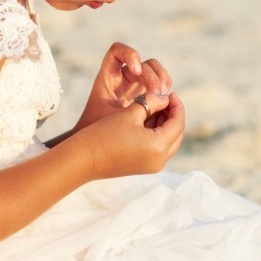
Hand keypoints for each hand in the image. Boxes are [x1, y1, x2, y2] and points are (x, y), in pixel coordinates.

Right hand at [71, 91, 185, 179]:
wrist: (82, 159)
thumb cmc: (104, 134)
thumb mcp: (130, 113)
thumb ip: (152, 102)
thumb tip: (166, 97)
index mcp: (158, 147)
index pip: (178, 123)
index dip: (177, 106)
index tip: (171, 93)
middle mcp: (160, 161)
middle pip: (177, 134)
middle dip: (173, 115)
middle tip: (165, 99)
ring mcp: (152, 166)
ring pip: (169, 141)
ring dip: (166, 124)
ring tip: (157, 107)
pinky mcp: (144, 167)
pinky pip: (159, 148)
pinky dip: (158, 134)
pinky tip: (149, 119)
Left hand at [75, 42, 172, 130]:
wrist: (95, 154)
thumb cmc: (100, 136)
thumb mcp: (118, 119)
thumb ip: (140, 107)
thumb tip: (164, 97)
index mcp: (108, 79)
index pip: (118, 51)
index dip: (130, 55)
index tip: (135, 72)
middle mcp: (123, 80)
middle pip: (145, 63)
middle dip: (154, 75)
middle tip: (157, 93)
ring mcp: (136, 89)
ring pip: (156, 73)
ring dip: (163, 81)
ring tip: (164, 97)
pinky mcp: (146, 100)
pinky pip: (160, 89)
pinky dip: (165, 93)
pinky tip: (166, 105)